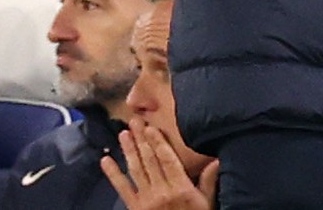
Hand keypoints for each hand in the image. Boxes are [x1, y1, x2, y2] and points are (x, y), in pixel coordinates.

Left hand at [101, 123, 218, 209]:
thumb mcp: (207, 203)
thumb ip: (208, 182)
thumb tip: (216, 159)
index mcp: (180, 188)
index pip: (167, 160)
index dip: (158, 143)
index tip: (152, 127)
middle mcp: (160, 192)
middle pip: (149, 161)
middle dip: (142, 140)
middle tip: (134, 122)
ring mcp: (145, 200)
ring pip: (135, 170)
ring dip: (129, 151)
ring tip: (123, 134)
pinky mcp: (134, 208)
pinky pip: (122, 188)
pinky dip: (113, 174)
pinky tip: (106, 160)